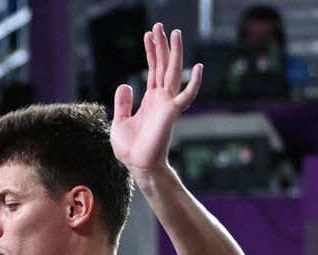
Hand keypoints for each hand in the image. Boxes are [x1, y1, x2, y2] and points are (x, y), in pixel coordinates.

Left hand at [111, 24, 201, 174]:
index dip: (151, 51)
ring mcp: (168, 104)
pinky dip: (193, 82)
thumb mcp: (120, 123)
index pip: (152, 69)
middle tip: (159, 25)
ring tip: (174, 32)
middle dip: (161, 45)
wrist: (139, 166)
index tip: (149, 34)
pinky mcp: (171, 112)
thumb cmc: (131, 149)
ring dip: (174, 52)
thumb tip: (125, 84)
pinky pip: (186, 95)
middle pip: (163, 65)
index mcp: (150, 99)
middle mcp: (161, 98)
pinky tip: (198, 67)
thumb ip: (123, 104)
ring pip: (173, 72)